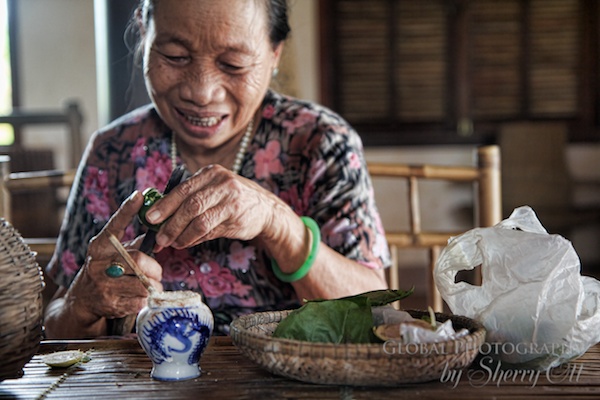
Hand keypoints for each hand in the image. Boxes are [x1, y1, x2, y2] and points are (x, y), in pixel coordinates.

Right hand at [65, 191, 162, 320]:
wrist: (82, 300)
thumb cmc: (106, 271)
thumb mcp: (113, 254)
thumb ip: (134, 243)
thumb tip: (157, 227)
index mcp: (101, 245)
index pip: (115, 224)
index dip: (127, 209)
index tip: (139, 195)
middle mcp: (99, 262)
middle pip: (138, 260)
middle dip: (155, 268)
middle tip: (157, 273)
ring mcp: (102, 283)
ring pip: (142, 282)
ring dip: (153, 286)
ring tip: (151, 286)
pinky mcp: (109, 303)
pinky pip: (139, 300)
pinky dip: (146, 299)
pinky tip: (140, 297)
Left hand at [144, 164, 281, 249]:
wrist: (266, 209)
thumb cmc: (233, 200)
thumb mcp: (214, 190)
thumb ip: (191, 199)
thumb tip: (160, 217)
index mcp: (211, 173)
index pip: (182, 189)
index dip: (164, 204)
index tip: (149, 218)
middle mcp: (222, 182)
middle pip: (189, 204)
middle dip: (170, 222)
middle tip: (158, 237)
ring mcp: (231, 199)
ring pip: (199, 219)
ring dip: (181, 234)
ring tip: (171, 243)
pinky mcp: (236, 216)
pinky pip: (209, 229)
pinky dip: (193, 238)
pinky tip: (186, 242)